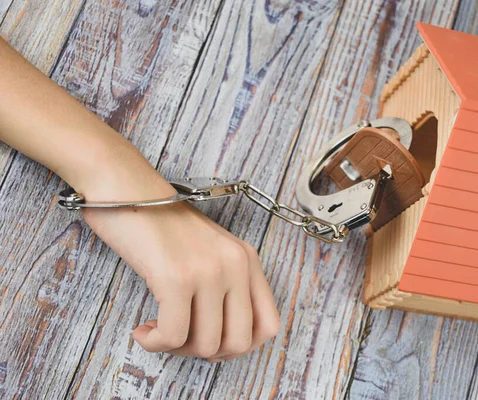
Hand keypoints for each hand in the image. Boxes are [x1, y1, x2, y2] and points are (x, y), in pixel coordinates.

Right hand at [82, 182, 279, 360]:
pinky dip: (155, 343)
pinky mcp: (177, 277)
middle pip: (239, 342)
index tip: (211, 339)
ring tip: (158, 328)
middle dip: (207, 352)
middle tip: (181, 338)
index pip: (268, 325)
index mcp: (247, 259)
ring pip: (205, 345)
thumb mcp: (208, 251)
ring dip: (177, 348)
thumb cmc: (160, 223)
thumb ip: (226, 286)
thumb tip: (221, 338)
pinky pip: (173, 336)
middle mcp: (235, 265)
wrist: (126, 188)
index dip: (240, 344)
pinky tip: (143, 329)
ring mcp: (209, 271)